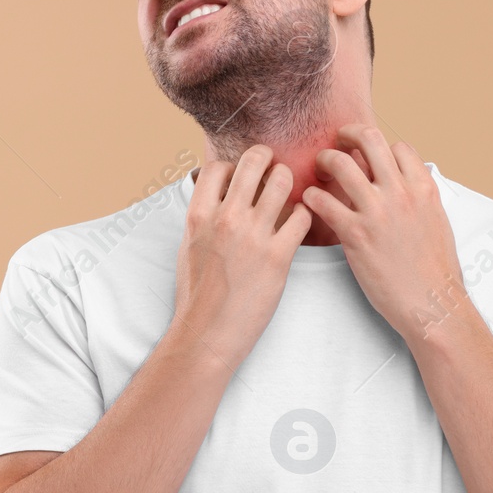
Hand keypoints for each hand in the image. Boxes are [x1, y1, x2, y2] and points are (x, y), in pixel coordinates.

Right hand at [173, 146, 312, 369]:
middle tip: (273, 169)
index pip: (218, 167)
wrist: (208, 332)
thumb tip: (216, 199)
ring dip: (289, 182)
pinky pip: (302, 217)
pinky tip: (299, 222)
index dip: (232, 166)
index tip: (240, 177)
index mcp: (199, 215)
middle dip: (267, 159)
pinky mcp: (278, 256)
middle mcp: (226, 219)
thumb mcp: (188, 247)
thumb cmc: (196, 295)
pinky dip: (304, 214)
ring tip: (289, 193)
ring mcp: (254, 236)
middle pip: (254, 162)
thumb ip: (204, 219)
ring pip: (283, 182)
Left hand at [300, 125, 467, 343]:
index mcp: (424, 188)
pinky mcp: (355, 234)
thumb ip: (420, 199)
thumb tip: (408, 186)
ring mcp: (377, 211)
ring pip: (341, 164)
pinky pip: (323, 202)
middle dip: (347, 135)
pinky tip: (310, 202)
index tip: (367, 153)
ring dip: (325, 160)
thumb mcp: (437, 222)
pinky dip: (311, 197)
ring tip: (318, 169)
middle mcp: (400, 193)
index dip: (379, 146)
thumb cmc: (435, 270)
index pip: (398, 147)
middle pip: (369, 140)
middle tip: (336, 143)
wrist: (432, 303)